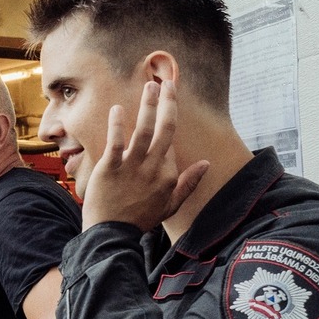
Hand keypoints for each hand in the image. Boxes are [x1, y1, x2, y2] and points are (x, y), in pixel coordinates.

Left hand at [80, 78, 208, 232]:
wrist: (111, 236)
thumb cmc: (139, 220)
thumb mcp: (170, 205)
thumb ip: (188, 183)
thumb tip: (207, 164)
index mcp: (168, 175)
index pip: (170, 144)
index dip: (167, 124)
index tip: (167, 103)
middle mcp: (154, 168)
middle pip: (165, 129)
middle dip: (169, 103)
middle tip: (167, 82)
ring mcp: (132, 167)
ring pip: (144, 130)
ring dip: (148, 106)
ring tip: (150, 86)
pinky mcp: (111, 168)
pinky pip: (116, 142)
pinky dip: (118, 124)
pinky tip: (118, 108)